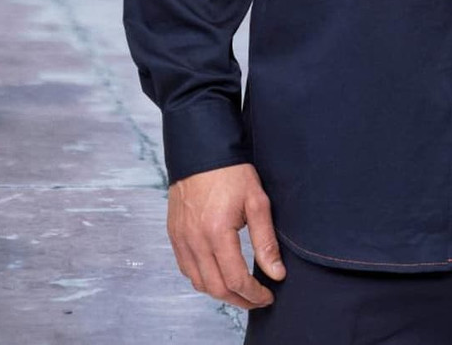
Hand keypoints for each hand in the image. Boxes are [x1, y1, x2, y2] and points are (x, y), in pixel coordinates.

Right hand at [167, 162, 286, 309]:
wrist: (202, 151)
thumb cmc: (232, 173)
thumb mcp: (257, 202)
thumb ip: (266, 241)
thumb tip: (276, 273)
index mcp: (217, 232)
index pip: (236, 279)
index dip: (254, 294)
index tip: (268, 295)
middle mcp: (195, 240)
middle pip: (216, 288)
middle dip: (240, 299)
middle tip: (258, 299)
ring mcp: (181, 239)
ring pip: (199, 283)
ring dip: (221, 292)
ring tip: (241, 290)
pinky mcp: (174, 235)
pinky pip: (186, 269)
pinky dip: (203, 279)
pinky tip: (219, 273)